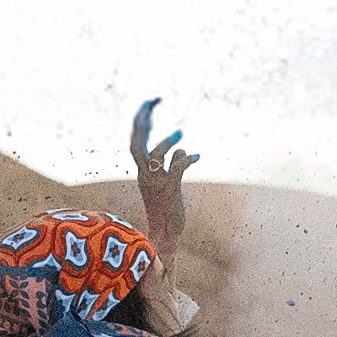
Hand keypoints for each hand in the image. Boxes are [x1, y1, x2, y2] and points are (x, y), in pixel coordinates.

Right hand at [128, 98, 200, 253]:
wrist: (165, 236)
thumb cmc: (168, 209)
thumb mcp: (171, 184)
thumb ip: (174, 165)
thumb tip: (182, 149)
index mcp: (142, 171)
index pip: (137, 140)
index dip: (142, 121)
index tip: (150, 104)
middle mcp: (144, 174)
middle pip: (137, 141)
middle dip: (143, 119)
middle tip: (153, 100)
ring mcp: (155, 183)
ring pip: (155, 155)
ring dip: (167, 141)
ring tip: (181, 132)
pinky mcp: (168, 191)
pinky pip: (176, 169)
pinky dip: (187, 160)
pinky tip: (199, 156)